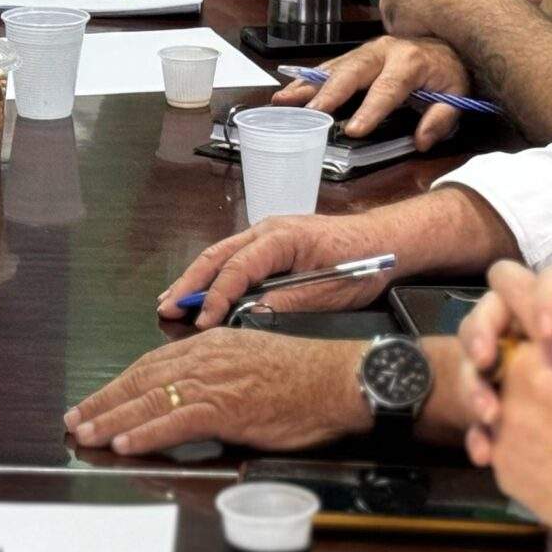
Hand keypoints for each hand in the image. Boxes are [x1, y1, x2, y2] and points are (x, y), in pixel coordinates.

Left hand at [65, 329, 369, 455]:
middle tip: (76, 417)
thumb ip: (220, 375)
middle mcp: (206, 357)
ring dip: (112, 419)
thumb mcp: (252, 362)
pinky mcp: (225, 408)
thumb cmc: (303, 376)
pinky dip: (145, 434)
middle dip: (104, 400)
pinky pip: (174, 422)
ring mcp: (214, 382)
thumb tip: (196, 397)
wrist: (335, 379)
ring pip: (149, 400)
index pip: (152, 363)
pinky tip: (124, 443)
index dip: (120, 383)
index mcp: (211, 344)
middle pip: (141, 379)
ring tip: (86, 433)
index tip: (98, 398)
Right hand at [158, 213, 387, 327]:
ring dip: (196, 278)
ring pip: (222, 255)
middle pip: (218, 255)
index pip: (238, 268)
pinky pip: (235, 259)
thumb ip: (287, 303)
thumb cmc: (361, 261)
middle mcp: (268, 230)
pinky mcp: (273, 245)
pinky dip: (215, 276)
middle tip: (165, 307)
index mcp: (281, 237)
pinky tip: (203, 292)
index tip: (202, 322)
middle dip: (189, 282)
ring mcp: (268, 235)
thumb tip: (251, 317)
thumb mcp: (327, 289)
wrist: (386, 240)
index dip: (217, 296)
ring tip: (171, 301)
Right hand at [272, 35, 468, 147]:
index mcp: (411, 61)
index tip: (354, 130)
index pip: (388, 88)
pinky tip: (291, 93)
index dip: (370, 110)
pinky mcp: (356, 54)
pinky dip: (309, 79)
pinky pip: (330, 66)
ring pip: (335, 67)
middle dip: (329, 93)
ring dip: (309, 84)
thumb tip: (422, 140)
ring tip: (285, 101)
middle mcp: (385, 51)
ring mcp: (367, 50)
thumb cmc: (448, 72)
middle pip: (352, 72)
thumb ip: (441, 118)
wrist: (445, 43)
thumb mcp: (457, 95)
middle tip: (311, 113)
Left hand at [378, 0, 506, 41]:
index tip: (445, 11)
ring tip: (431, 35)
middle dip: (417, 5)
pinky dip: (407, 32)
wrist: (467, 3)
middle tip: (434, 25)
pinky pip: (395, 23)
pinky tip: (422, 39)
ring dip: (412, 20)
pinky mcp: (390, 0)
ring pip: (400, 6)